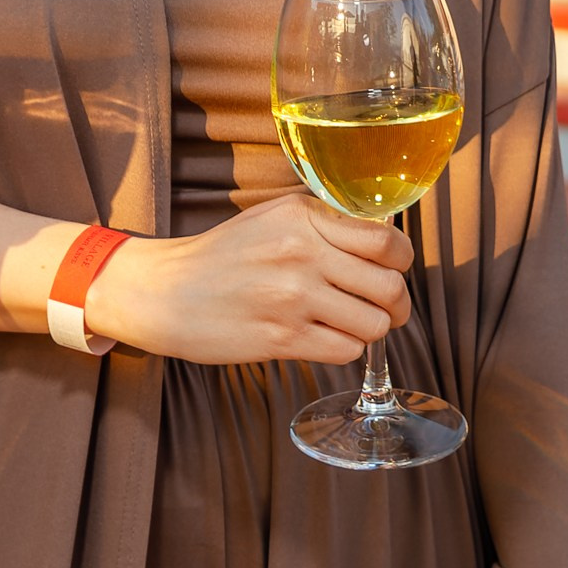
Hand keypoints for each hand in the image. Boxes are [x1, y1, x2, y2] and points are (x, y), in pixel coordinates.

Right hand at [86, 190, 411, 370]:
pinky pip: (346, 351)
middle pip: (390, 287)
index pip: (387, 241)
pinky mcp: (281, 338)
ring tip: (348, 325)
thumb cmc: (223, 256)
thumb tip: (383, 240)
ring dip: (369, 329)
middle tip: (383, 309)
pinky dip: (344, 349)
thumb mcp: (272, 216)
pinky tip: (323, 339)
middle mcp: (302, 252)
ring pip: (374, 324)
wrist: (165, 292)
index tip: (392, 270)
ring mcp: (292, 297)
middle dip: (396, 304)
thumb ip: (325, 220)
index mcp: (303, 217)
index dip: (401, 262)